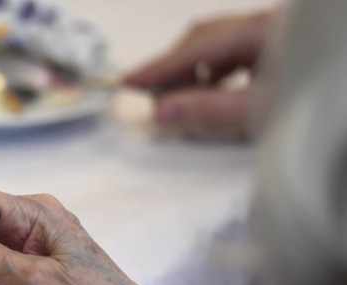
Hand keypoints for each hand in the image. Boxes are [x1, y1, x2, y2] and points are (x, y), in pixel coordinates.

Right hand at [123, 9, 275, 138]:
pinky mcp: (279, 46)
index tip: (128, 82)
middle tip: (150, 95)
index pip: (195, 47)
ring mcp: (273, 32)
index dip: (160, 66)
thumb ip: (209, 109)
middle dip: (174, 66)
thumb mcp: (258, 108)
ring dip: (194, 69)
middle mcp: (264, 23)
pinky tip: (211, 89)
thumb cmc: (308, 101)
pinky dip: (215, 70)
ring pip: (218, 44)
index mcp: (260, 30)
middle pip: (203, 39)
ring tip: (180, 98)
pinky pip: (235, 50)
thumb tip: (162, 110)